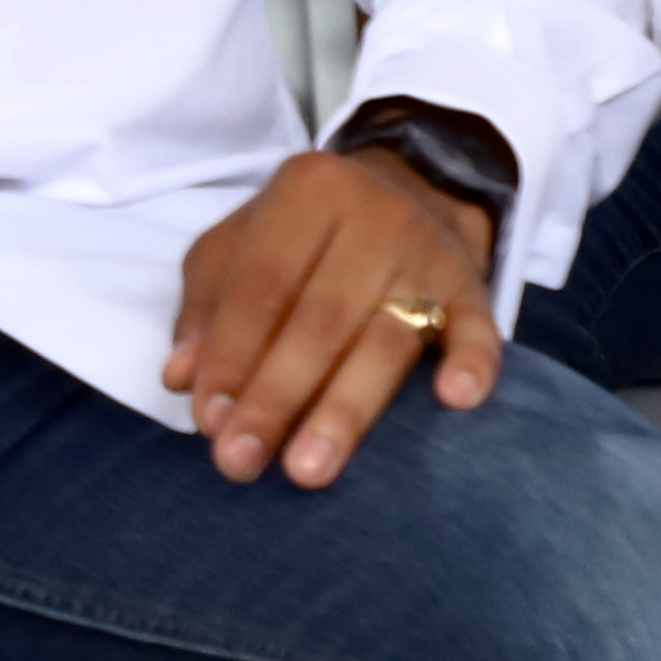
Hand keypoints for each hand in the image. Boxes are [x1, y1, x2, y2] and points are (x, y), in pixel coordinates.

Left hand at [165, 146, 501, 489]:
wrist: (413, 191)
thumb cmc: (307, 233)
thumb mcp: (243, 243)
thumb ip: (207, 305)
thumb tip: (181, 377)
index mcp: (306, 192)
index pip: (260, 285)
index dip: (230, 355)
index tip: (208, 420)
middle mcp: (373, 216)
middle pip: (318, 320)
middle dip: (274, 397)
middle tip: (240, 461)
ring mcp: (429, 253)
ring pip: (385, 340)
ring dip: (344, 411)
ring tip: (308, 469)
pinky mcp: (474, 288)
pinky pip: (480, 330)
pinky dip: (472, 363)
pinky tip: (456, 400)